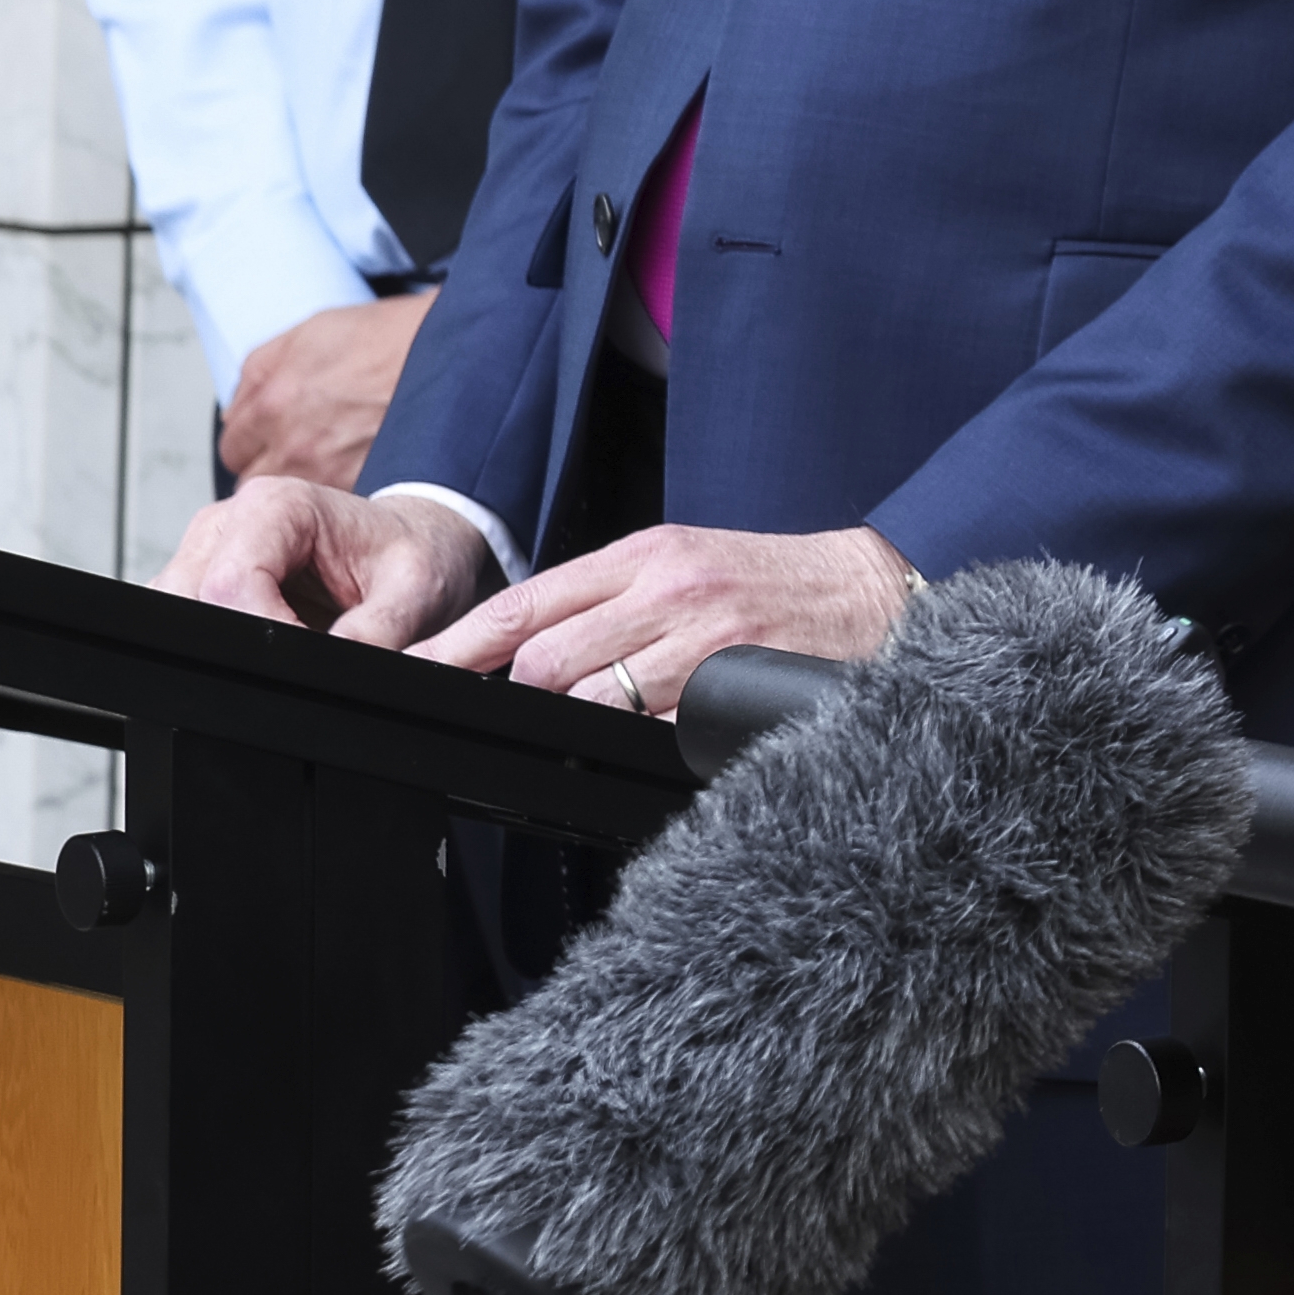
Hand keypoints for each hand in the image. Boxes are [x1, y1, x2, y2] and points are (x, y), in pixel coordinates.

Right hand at [156, 477, 494, 646]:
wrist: (418, 545)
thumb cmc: (415, 554)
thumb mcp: (416, 592)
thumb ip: (376, 631)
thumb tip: (340, 666)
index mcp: (277, 505)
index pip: (232, 584)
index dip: (263, 635)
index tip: (307, 662)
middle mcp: (229, 522)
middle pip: (188, 600)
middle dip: (235, 645)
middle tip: (298, 663)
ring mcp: (209, 552)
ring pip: (175, 616)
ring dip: (221, 647)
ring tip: (291, 648)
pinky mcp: (205, 582)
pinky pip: (185, 624)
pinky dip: (217, 647)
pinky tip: (267, 649)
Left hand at [222, 289, 433, 489]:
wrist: (460, 352)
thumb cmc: (395, 338)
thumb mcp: (313, 332)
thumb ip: (260, 371)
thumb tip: (239, 408)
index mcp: (274, 401)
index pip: (233, 446)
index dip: (251, 440)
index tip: (265, 439)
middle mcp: (296, 444)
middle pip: (254, 481)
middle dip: (270, 466)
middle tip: (295, 454)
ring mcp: (332, 473)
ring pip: (294, 500)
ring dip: (303, 484)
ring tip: (328, 465)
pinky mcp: (368, 489)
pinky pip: (335, 505)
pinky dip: (340, 492)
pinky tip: (355, 471)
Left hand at [417, 524, 921, 718]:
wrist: (875, 588)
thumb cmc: (776, 581)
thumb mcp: (688, 562)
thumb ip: (611, 595)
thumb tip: (524, 646)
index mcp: (647, 553)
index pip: (526, 601)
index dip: (460, 644)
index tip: (418, 668)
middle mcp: (667, 590)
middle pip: (543, 659)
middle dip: (530, 694)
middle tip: (546, 707)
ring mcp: (701, 639)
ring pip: (589, 699)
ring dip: (585, 719)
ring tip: (618, 714)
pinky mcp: (732, 686)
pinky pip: (652, 732)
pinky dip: (644, 740)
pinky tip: (666, 730)